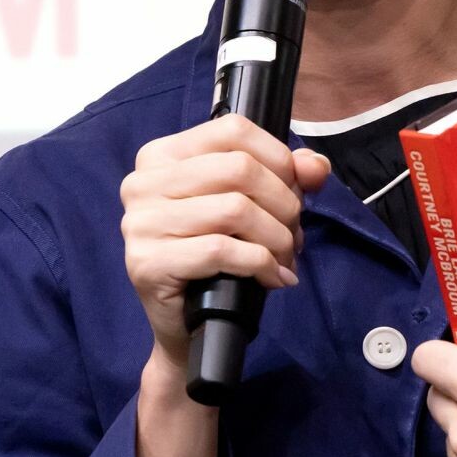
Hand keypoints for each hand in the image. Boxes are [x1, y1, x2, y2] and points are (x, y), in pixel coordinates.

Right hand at [120, 115, 330, 372]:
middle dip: (283, 204)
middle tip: (292, 235)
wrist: (184, 326)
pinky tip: (272, 278)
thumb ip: (285, 176)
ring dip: (277, 239)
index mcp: (162, 156)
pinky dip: (261, 264)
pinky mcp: (147, 263)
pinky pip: (222, 251)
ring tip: (284, 259)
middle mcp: (143, 183)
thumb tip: (316, 166)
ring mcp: (140, 223)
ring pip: (236, 209)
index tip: (295, 192)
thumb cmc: (216, 260)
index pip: (233, 130)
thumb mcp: (250, 207)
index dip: (279, 159)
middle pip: (240, 169)